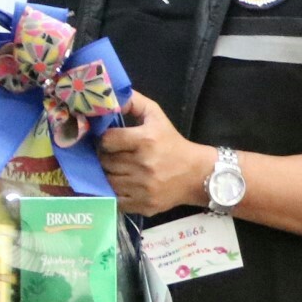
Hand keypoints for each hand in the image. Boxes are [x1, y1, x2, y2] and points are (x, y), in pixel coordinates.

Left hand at [96, 90, 217, 214]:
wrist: (197, 175)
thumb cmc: (172, 143)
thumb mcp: (156, 116)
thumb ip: (133, 102)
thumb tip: (110, 96)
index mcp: (145, 140)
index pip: (107, 140)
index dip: (104, 140)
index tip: (108, 140)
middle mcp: (143, 165)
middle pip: (105, 162)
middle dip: (104, 158)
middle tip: (110, 155)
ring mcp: (143, 187)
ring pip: (107, 181)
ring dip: (107, 175)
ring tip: (115, 170)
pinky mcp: (144, 205)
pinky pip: (116, 200)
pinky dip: (113, 194)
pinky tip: (120, 185)